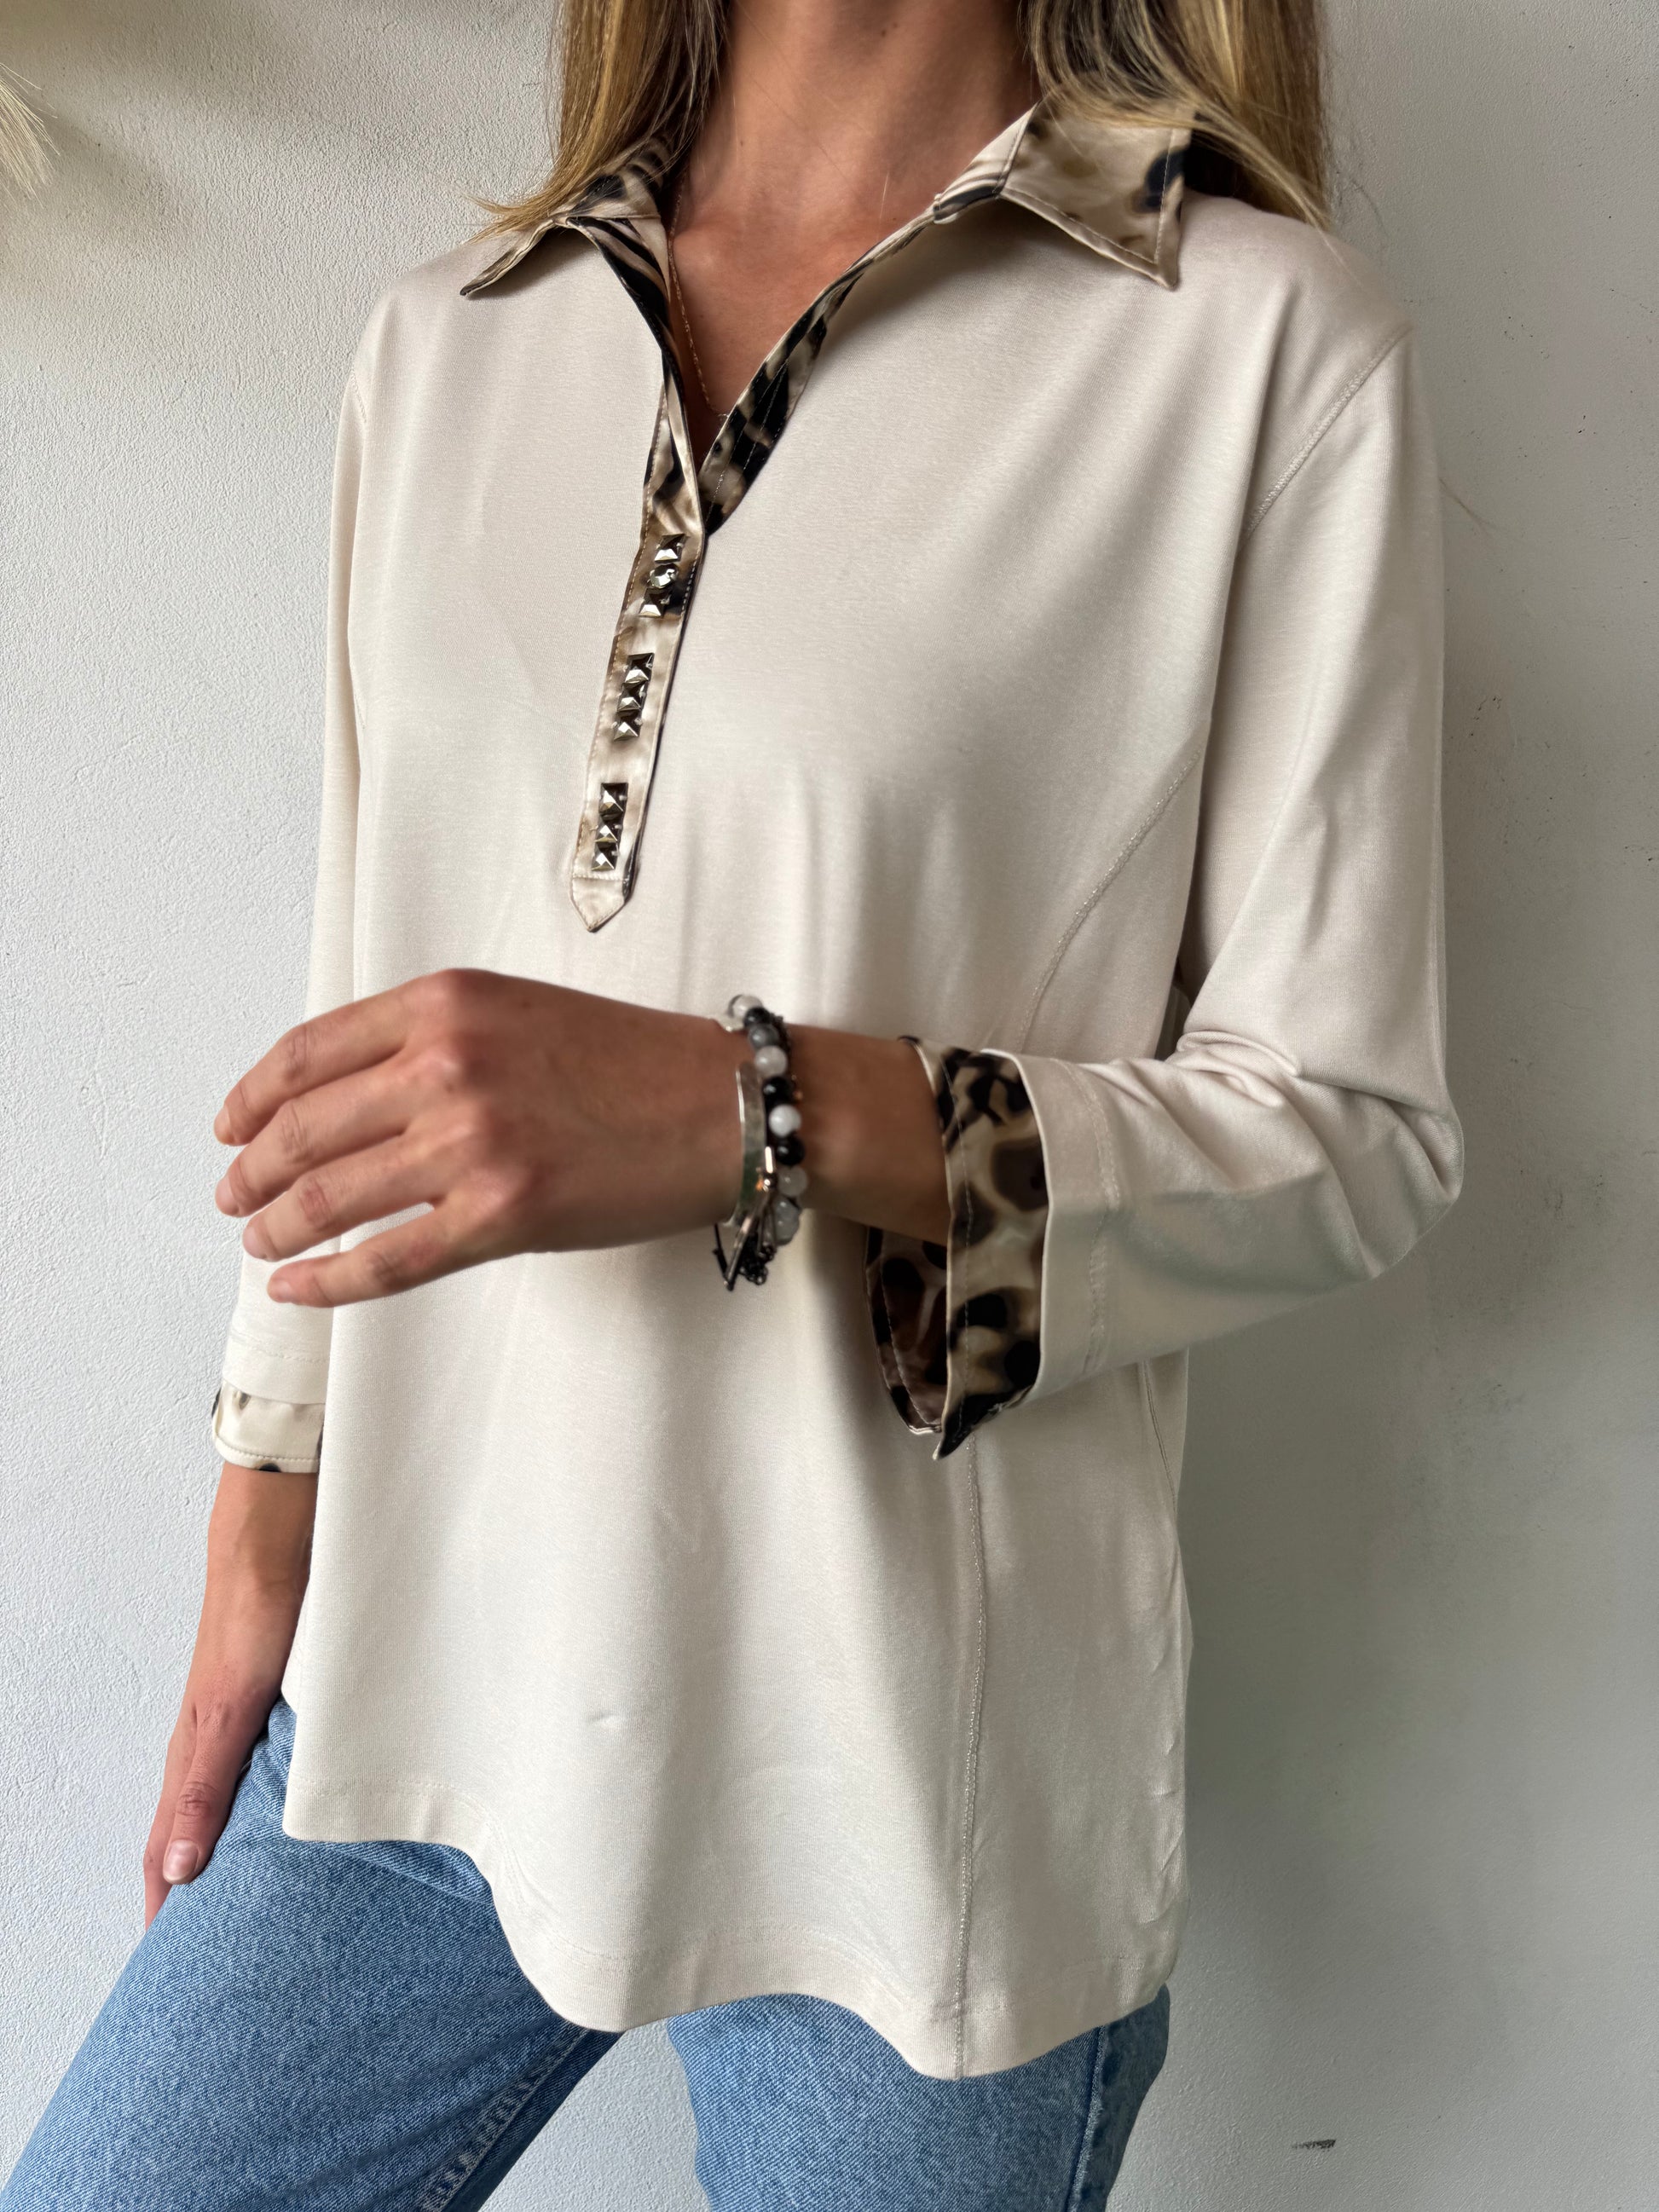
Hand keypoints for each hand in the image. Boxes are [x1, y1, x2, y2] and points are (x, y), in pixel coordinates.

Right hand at [144, 1465, 315, 1924]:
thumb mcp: (232, 1711)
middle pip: (191, 1841)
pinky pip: (255, 1774)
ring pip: (224, 1809)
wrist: (276, 1546)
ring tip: (252, 1905)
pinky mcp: (267, 1705)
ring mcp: (237, 1727)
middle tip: (214, 1955)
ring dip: (230, 1857)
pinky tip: (285, 1823)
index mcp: (193, 1760)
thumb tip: (183, 1869)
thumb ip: (209, 1786)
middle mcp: (209, 1749)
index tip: (173, 1972)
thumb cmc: (255, 1620)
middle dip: (197, 1897)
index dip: (168, 1911)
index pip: (168, 1856)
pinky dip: (261, 1812)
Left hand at [213, 970, 947, 1307]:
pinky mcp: (502, 1215)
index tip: (232, 1128)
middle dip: (253, 1171)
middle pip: (303, 1128)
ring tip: (261, 1242)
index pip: (307, 1053)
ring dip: (279, 1227)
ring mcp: (471, 1143)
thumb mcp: (517, 1011)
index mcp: (444, 1004)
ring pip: (332, 1197)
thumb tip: (345, 1096)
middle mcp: (445, 1065)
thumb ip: (430, 1038)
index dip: (252, 1099)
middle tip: (236, 1196)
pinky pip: (387, 1260)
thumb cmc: (634, 1061)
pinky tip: (298, 1287)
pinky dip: (328, 1280)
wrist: (727, 1105)